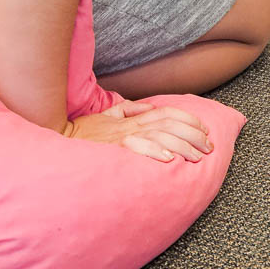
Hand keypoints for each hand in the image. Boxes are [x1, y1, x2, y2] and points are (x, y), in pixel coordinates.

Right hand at [64, 98, 212, 162]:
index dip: (189, 120)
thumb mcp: (107, 115)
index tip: (205, 131)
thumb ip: (129, 110)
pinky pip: (138, 148)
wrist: (59, 140)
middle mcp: (131, 125)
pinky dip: (154, 152)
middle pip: (171, 125)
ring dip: (182, 146)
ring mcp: (123, 136)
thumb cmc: (84, 133)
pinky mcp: (113, 149)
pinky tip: (170, 161)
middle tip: (210, 148)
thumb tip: (149, 107)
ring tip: (198, 157)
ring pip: (160, 137)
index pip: (168, 113)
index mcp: (132, 118)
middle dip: (194, 135)